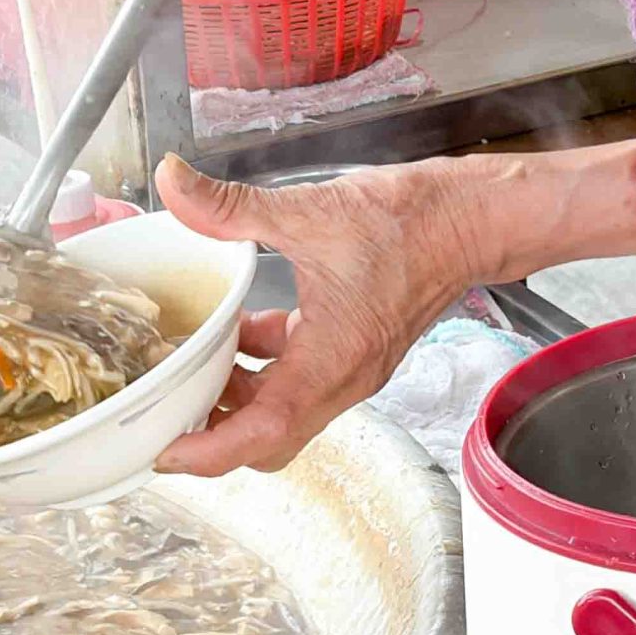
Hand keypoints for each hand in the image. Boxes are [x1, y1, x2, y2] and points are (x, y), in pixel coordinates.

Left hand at [151, 155, 479, 475]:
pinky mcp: (354, 353)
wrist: (469, 221)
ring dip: (237, 399)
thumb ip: (230, 205)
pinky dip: (263, 366)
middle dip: (215, 435)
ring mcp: (350, 370)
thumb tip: (173, 182)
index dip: (211, 451)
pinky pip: (299, 380)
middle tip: (165, 414)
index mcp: (332, 359)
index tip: (168, 452)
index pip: (264, 431)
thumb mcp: (307, 210)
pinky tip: (240, 330)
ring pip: (283, 411)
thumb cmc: (410, 223)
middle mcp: (343, 379)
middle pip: (270, 439)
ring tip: (189, 371)